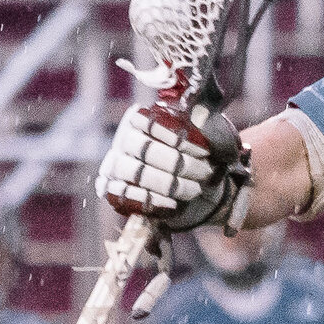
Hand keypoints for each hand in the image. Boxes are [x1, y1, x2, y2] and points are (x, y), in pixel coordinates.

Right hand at [97, 99, 250, 231]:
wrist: (188, 186)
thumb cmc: (195, 157)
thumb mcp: (204, 140)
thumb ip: (205, 131)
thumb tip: (209, 127)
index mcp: (141, 119)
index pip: (152, 122)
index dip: (178, 137)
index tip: (204, 151)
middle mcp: (124, 139)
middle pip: (145, 149)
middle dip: (180, 163)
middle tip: (204, 172)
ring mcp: (115, 165)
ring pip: (137, 173)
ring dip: (170, 184)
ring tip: (195, 189)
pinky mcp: (114, 190)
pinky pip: (127, 196)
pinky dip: (153, 200)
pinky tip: (173, 204)